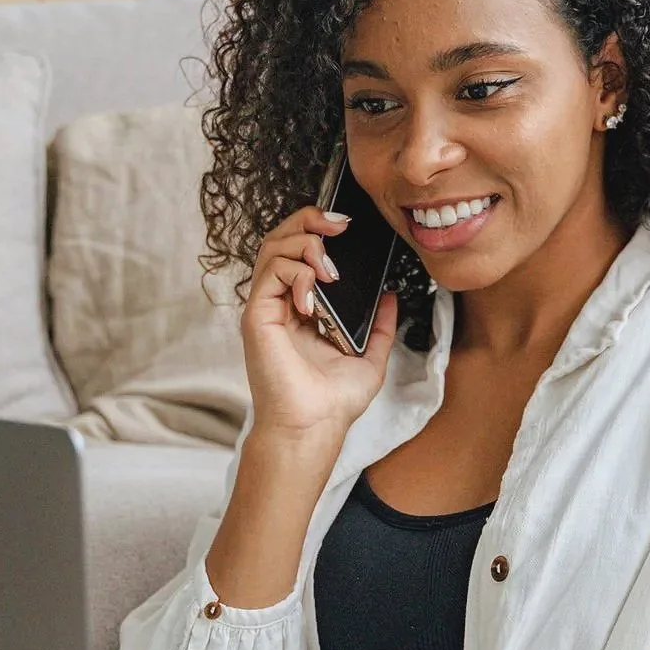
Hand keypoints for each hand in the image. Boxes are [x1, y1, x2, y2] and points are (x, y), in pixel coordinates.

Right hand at [239, 207, 398, 448]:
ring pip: (272, 248)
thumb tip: (392, 295)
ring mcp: (267, 308)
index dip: (319, 230)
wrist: (314, 428)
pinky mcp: (257, 317)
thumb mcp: (369, 357)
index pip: (300, 251)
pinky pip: (271, 273)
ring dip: (305, 243)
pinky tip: (314, 296)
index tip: (349, 227)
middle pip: (281, 239)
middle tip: (340, 226)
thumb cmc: (333, 402)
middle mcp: (280, 303)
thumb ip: (380, 326)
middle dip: (309, 221)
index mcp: (302, 308)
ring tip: (330, 266)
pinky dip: (296, 273)